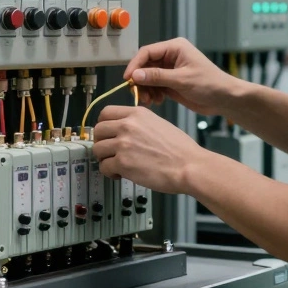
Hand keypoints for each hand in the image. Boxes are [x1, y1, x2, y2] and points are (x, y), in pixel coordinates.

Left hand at [91, 106, 208, 194]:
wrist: (189, 166)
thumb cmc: (180, 150)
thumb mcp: (159, 123)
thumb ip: (138, 124)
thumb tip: (124, 131)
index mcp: (137, 114)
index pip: (105, 112)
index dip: (103, 124)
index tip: (105, 133)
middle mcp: (127, 126)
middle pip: (98, 130)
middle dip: (101, 142)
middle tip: (109, 151)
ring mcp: (123, 144)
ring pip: (98, 149)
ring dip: (104, 159)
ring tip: (116, 164)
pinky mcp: (123, 163)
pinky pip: (104, 167)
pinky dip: (110, 173)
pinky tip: (120, 174)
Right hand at [123, 38, 244, 116]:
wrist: (224, 99)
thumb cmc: (209, 84)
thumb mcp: (182, 80)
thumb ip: (157, 76)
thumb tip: (135, 75)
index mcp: (174, 48)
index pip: (147, 52)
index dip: (135, 65)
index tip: (127, 79)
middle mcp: (171, 56)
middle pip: (145, 65)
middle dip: (140, 80)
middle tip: (138, 94)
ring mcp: (170, 70)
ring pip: (148, 77)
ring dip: (145, 89)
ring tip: (150, 100)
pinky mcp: (171, 82)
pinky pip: (155, 86)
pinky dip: (152, 93)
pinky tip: (157, 101)